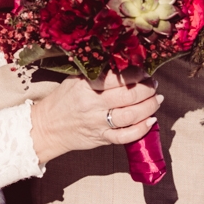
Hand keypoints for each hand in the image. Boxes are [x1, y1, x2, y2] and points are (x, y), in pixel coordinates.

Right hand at [29, 72, 161, 163]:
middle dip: (147, 89)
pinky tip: (150, 121)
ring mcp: (97, 123)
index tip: (144, 72)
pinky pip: (125, 136)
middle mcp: (93, 104)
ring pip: (130, 115)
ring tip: (156, 100)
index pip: (116, 77)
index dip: (136, 74)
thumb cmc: (62, 101)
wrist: (46, 127)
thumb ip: (97, 74)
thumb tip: (123, 64)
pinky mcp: (101, 138)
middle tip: (153, 85)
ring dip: (149, 107)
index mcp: (86, 86)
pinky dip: (141, 129)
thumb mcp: (75, 81)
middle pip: (128, 96)